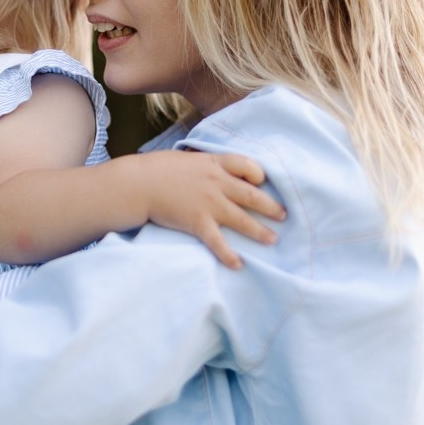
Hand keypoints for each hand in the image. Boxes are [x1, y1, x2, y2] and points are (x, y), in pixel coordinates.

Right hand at [142, 150, 284, 268]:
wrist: (138, 184)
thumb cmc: (157, 170)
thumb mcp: (186, 160)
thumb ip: (203, 166)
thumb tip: (210, 170)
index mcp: (214, 164)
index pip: (247, 165)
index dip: (258, 174)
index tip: (262, 182)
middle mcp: (217, 183)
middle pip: (252, 195)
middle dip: (271, 206)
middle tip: (284, 216)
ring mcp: (209, 204)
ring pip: (242, 219)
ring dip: (260, 231)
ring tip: (273, 240)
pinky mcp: (198, 222)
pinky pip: (218, 241)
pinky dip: (229, 255)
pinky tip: (238, 264)